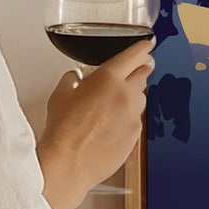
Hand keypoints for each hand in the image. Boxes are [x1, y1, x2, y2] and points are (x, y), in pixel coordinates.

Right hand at [37, 39, 154, 208]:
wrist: (69, 163)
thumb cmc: (63, 130)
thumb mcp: (61, 94)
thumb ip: (73, 79)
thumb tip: (76, 77)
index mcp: (108, 78)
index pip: (134, 55)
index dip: (143, 48)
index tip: (147, 46)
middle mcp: (126, 94)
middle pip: (143, 74)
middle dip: (139, 69)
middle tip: (134, 70)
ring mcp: (134, 116)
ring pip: (140, 98)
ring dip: (132, 96)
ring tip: (113, 104)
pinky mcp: (136, 135)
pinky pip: (136, 120)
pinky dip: (127, 118)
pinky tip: (110, 125)